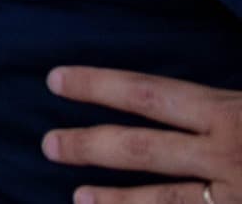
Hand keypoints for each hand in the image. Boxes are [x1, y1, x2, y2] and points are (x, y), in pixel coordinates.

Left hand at [46, 66, 241, 202]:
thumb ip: (218, 104)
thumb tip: (175, 99)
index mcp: (225, 112)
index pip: (148, 94)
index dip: (98, 86)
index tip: (54, 80)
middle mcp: (224, 153)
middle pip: (142, 149)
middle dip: (90, 146)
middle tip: (49, 145)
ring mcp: (235, 196)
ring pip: (165, 199)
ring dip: (118, 200)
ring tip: (79, 198)